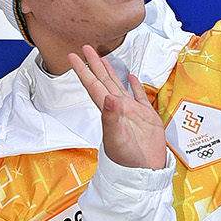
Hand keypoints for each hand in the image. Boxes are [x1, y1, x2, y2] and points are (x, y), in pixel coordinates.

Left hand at [69, 47, 168, 169]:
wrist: (144, 172)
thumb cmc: (127, 160)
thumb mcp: (117, 139)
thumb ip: (112, 118)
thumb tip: (109, 98)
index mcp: (109, 111)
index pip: (93, 86)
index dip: (84, 70)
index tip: (74, 56)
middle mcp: (118, 108)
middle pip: (103, 81)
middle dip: (94, 64)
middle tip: (86, 47)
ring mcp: (132, 111)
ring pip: (118, 85)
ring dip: (111, 72)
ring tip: (104, 58)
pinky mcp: (146, 116)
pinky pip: (139, 96)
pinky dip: (135, 85)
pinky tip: (132, 77)